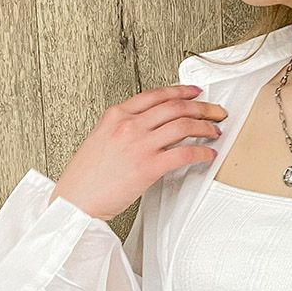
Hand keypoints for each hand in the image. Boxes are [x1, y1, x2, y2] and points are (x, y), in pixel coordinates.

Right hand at [49, 84, 228, 219]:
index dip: (181, 91)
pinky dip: (201, 153)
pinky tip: (208, 155)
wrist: (76, 199)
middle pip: (174, 107)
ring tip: (215, 131)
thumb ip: (123, 129)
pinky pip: (184, 154)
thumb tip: (148, 129)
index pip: (156, 95)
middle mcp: (129, 124)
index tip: (194, 93)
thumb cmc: (86, 177)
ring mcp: (139, 144)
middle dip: (201, 107)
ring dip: (205, 127)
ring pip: (183, 126)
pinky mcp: (149, 166)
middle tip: (215, 112)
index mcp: (116, 114)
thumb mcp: (101, 139)